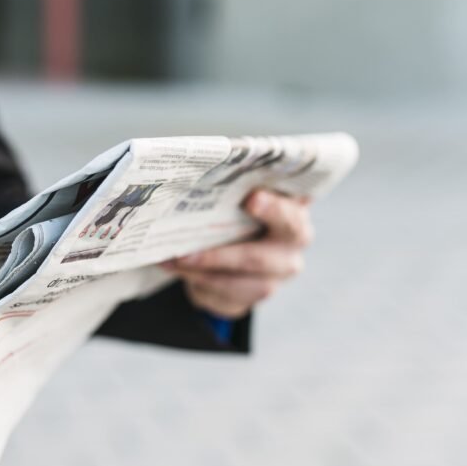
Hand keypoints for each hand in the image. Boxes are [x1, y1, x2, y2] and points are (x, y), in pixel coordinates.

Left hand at [161, 190, 312, 318]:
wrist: (238, 247)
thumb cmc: (240, 211)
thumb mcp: (242, 196)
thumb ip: (236, 186)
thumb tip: (202, 165)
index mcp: (293, 220)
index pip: (290, 217)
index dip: (273, 209)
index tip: (251, 198)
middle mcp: (289, 254)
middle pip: (259, 260)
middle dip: (220, 257)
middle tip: (186, 252)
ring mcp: (273, 281)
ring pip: (239, 285)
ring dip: (201, 274)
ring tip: (172, 261)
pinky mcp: (250, 299)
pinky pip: (224, 298)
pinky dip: (197, 284)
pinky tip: (175, 269)